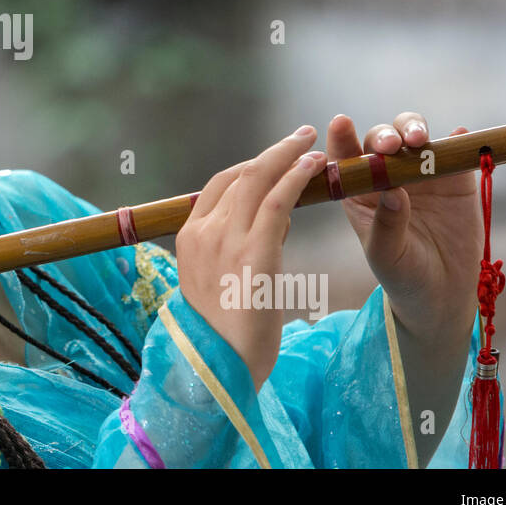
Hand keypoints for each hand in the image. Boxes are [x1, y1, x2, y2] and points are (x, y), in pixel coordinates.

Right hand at [175, 126, 325, 390]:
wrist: (218, 368)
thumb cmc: (226, 334)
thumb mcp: (223, 281)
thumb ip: (244, 246)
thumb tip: (279, 221)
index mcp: (189, 237)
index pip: (220, 186)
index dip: (251, 166)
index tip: (277, 159)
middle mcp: (203, 232)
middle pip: (238, 175)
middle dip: (273, 152)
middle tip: (301, 136)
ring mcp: (225, 240)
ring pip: (257, 180)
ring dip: (287, 155)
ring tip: (313, 141)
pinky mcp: (253, 253)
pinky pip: (276, 202)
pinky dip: (296, 178)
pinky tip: (315, 166)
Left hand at [325, 113, 481, 343]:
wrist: (442, 293)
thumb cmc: (401, 273)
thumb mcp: (385, 254)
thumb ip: (386, 223)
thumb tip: (393, 189)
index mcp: (359, 189)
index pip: (345, 156)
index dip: (342, 136)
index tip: (341, 122)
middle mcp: (388, 174)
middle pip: (383, 139)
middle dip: (385, 135)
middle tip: (392, 145)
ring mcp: (423, 173)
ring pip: (417, 136)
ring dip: (415, 129)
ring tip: (418, 140)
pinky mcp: (456, 178)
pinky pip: (457, 152)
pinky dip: (459, 141)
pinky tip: (460, 136)